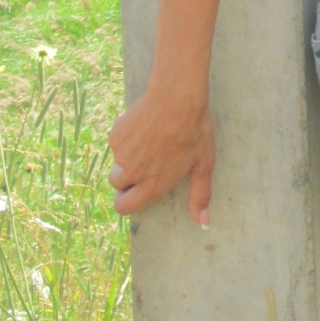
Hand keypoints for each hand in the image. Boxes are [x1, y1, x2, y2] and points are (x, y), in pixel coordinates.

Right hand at [108, 86, 215, 225]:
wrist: (177, 96)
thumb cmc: (194, 130)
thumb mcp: (203, 164)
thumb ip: (200, 195)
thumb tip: (203, 224)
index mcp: (152, 186)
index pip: (123, 208)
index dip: (128, 200)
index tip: (137, 189)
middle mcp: (132, 174)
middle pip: (117, 185)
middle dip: (126, 178)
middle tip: (146, 161)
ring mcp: (121, 155)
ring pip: (117, 162)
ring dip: (128, 157)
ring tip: (151, 139)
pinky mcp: (116, 135)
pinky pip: (117, 142)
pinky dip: (126, 138)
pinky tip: (145, 125)